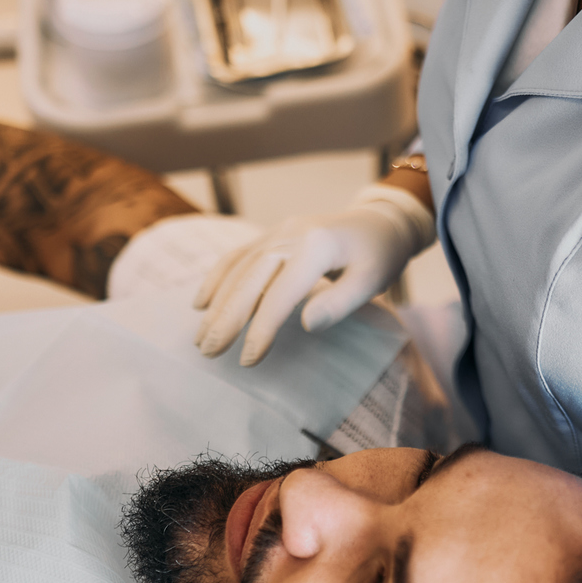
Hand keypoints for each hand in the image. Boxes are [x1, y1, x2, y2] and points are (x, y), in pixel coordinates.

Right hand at [194, 187, 435, 364]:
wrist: (379, 221)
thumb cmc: (379, 256)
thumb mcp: (372, 280)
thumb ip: (340, 303)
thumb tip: (305, 325)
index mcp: (316, 246)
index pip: (280, 294)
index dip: (261, 329)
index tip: (248, 360)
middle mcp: (291, 233)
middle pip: (249, 279)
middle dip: (226, 318)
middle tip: (208, 352)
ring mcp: (279, 231)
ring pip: (237, 268)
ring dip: (217, 303)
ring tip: (202, 338)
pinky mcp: (273, 233)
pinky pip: (238, 255)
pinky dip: (217, 278)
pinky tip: (202, 303)